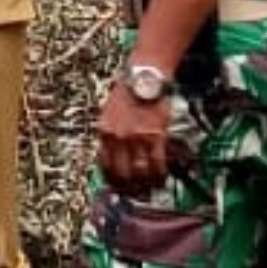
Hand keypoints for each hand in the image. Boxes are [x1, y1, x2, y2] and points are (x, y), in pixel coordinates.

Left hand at [97, 75, 174, 193]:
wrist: (146, 75)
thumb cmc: (129, 93)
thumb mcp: (110, 114)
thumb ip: (111, 136)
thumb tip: (117, 161)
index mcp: (104, 133)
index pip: (105, 167)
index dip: (114, 182)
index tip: (120, 188)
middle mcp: (118, 137)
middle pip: (123, 174)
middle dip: (131, 188)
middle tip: (138, 192)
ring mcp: (137, 137)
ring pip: (141, 172)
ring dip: (147, 184)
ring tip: (151, 186)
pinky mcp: (155, 134)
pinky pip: (157, 163)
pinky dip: (160, 174)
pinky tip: (162, 176)